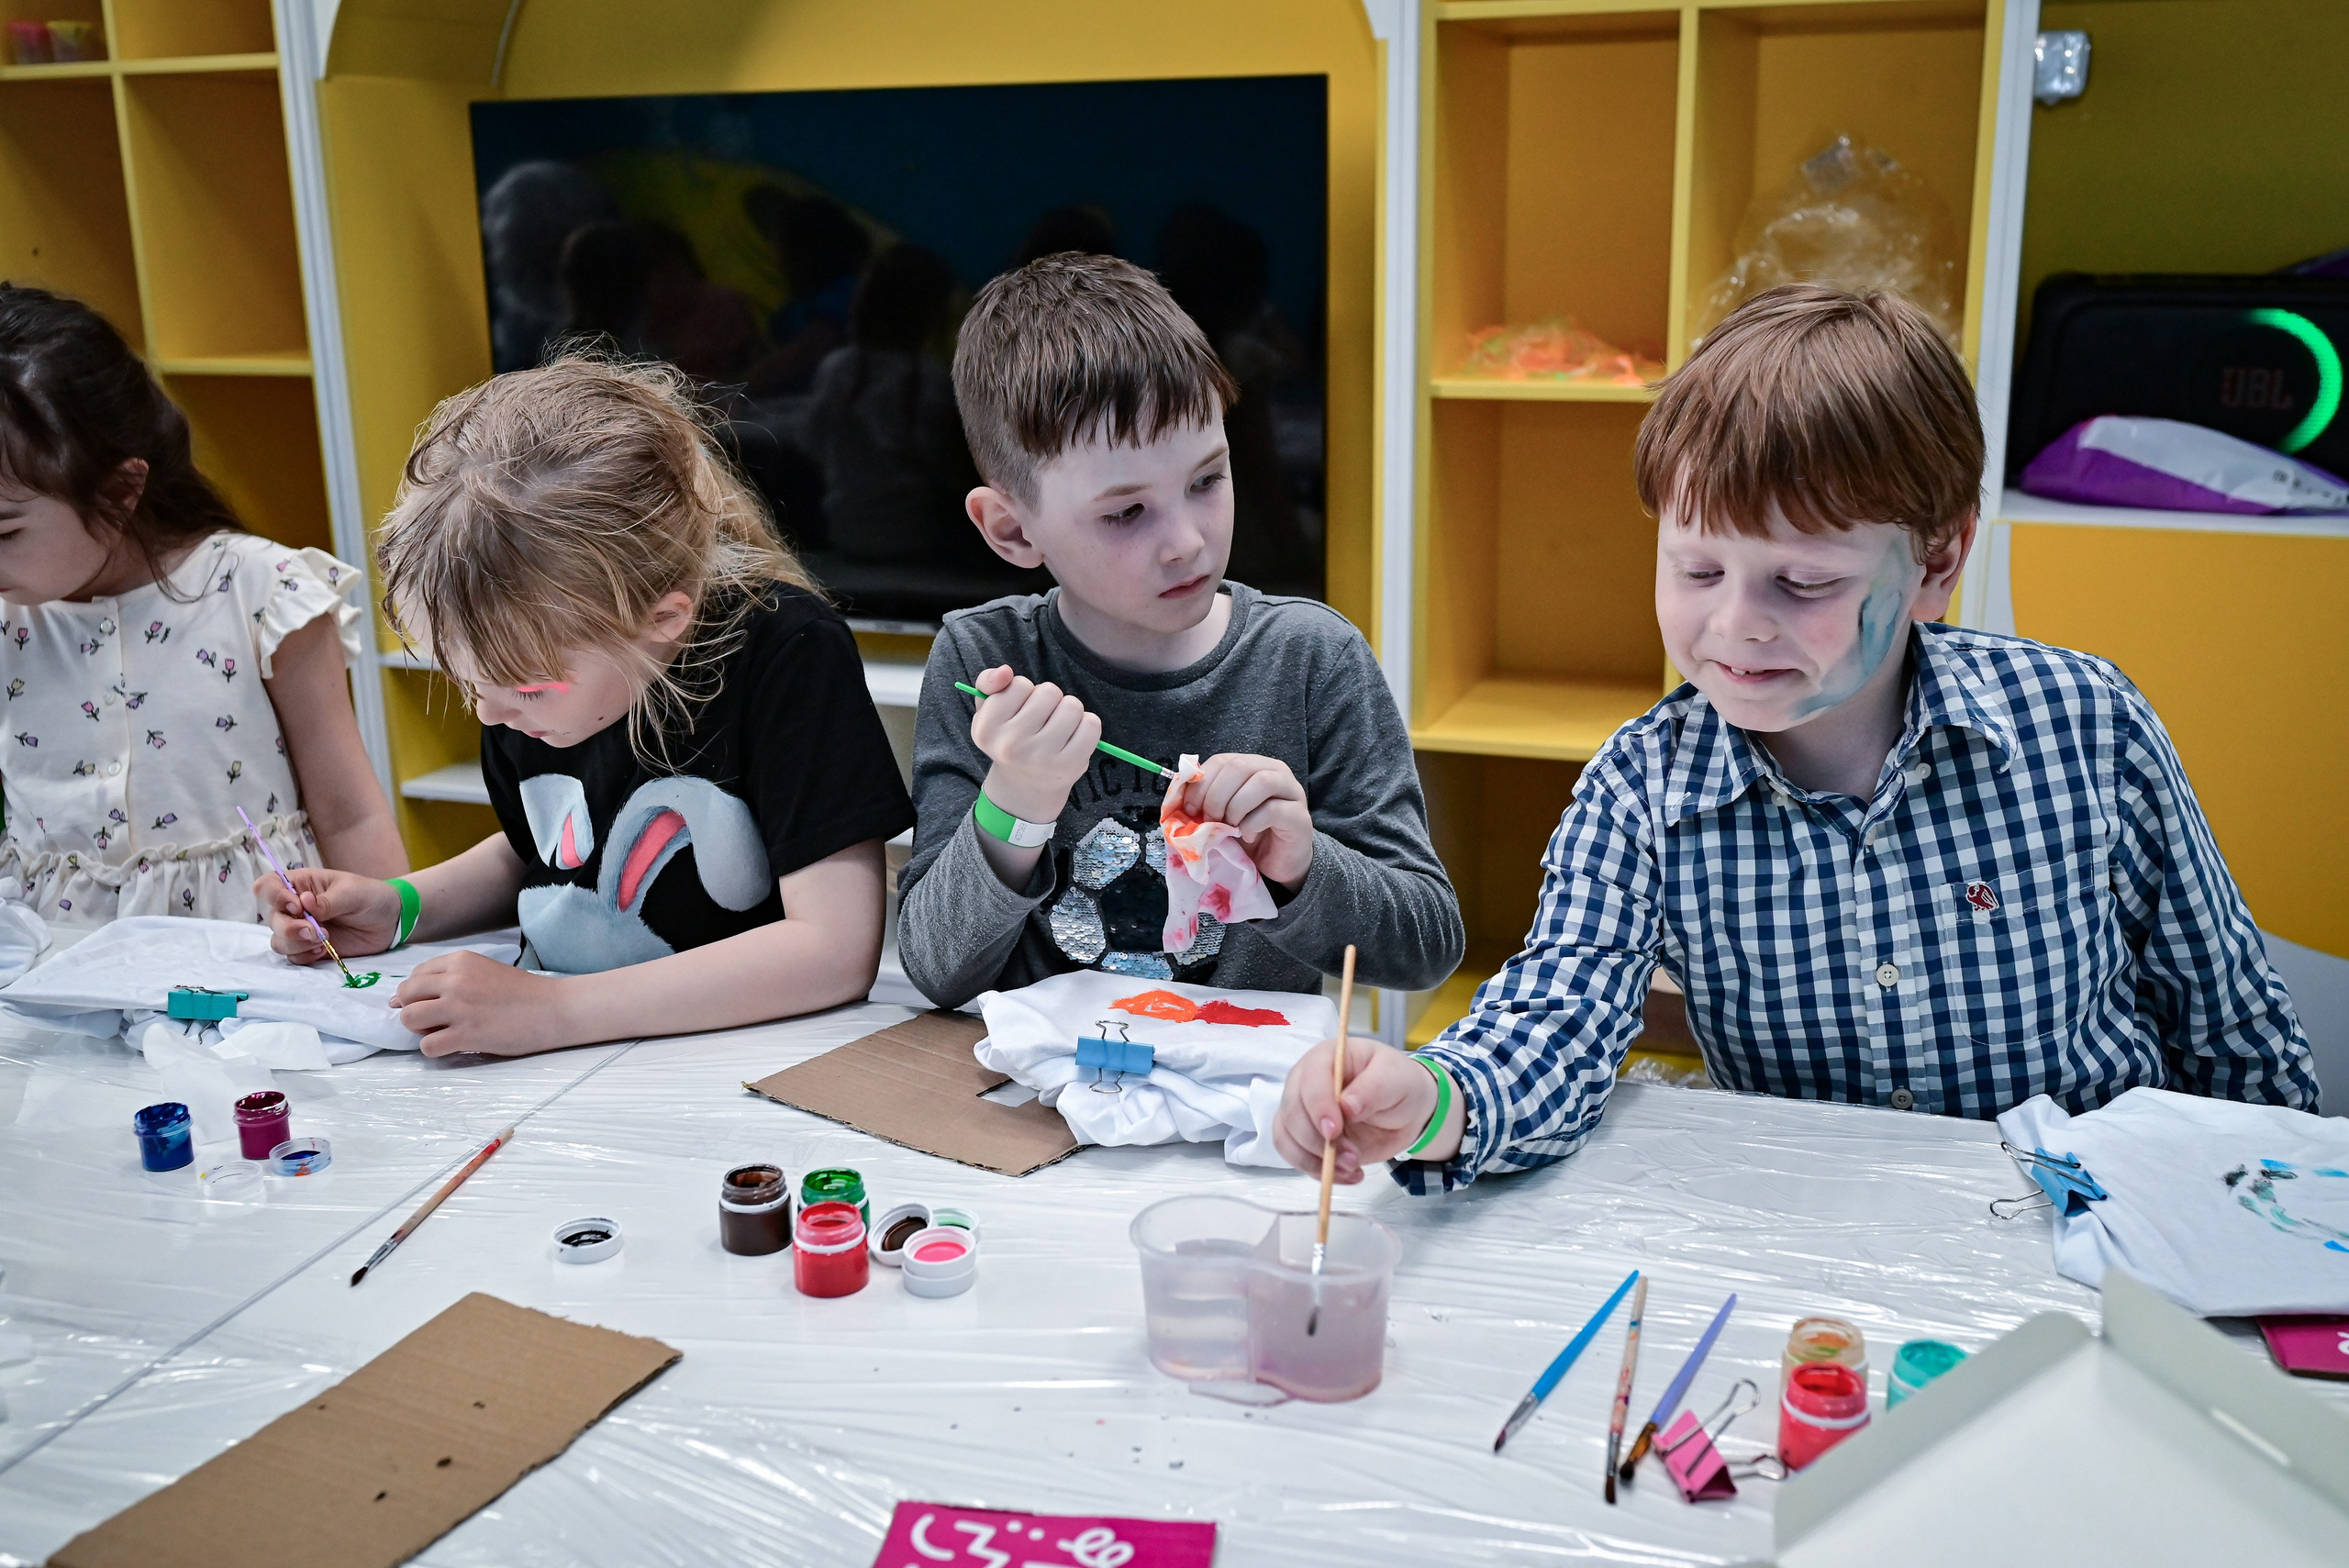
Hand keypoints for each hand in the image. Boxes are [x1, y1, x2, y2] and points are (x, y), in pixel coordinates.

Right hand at [257, 868, 398, 963]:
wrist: (390, 921)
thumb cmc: (370, 896)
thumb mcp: (352, 892)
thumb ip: (327, 900)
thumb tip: (304, 902)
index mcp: (301, 884)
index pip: (267, 886)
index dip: (274, 896)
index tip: (296, 906)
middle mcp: (294, 907)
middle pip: (271, 918)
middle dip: (288, 928)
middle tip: (314, 931)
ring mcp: (301, 928)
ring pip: (278, 940)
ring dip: (296, 944)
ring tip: (322, 941)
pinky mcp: (310, 948)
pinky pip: (293, 956)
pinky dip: (304, 956)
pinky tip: (323, 951)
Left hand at [391, 950, 569, 1057]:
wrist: (553, 1009)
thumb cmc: (522, 992)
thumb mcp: (484, 970)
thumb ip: (451, 978)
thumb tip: (401, 998)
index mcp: (460, 961)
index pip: (415, 975)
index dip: (416, 993)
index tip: (431, 1003)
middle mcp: (455, 980)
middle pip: (406, 995)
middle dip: (412, 1009)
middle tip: (434, 1020)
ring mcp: (459, 1008)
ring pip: (410, 1018)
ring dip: (419, 1029)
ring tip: (442, 1031)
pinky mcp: (466, 1034)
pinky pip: (427, 1046)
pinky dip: (435, 1049)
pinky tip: (454, 1045)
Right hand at [967, 664, 1100, 822]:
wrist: (1025, 787)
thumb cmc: (1010, 739)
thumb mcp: (989, 712)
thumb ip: (988, 683)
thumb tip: (1005, 671)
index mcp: (986, 729)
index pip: (1020, 684)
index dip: (1024, 692)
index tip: (1019, 711)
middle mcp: (1011, 746)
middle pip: (1049, 692)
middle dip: (1049, 700)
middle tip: (1041, 721)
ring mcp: (1042, 758)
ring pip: (1072, 705)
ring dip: (1068, 711)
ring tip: (1057, 728)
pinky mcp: (1069, 765)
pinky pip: (1091, 724)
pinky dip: (1087, 725)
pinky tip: (1073, 737)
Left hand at [1175, 753, 1313, 887]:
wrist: (1277, 863)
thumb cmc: (1247, 835)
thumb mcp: (1221, 815)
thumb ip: (1205, 801)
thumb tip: (1178, 798)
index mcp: (1253, 765)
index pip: (1223, 760)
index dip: (1201, 784)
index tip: (1189, 809)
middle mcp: (1275, 771)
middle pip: (1240, 767)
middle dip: (1216, 796)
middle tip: (1209, 820)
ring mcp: (1291, 792)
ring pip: (1261, 782)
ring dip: (1235, 807)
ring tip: (1229, 827)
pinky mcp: (1299, 816)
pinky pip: (1273, 810)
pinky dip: (1252, 824)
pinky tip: (1247, 835)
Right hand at [1272, 1036, 1440, 1182]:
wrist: (1405, 1110)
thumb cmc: (1398, 1083)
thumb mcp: (1395, 1078)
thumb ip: (1373, 1088)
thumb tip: (1347, 1106)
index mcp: (1326, 1058)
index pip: (1309, 1080)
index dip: (1318, 1106)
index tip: (1334, 1131)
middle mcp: (1305, 1082)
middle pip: (1292, 1112)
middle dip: (1318, 1141)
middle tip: (1352, 1157)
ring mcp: (1303, 1111)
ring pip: (1287, 1137)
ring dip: (1315, 1160)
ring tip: (1352, 1168)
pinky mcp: (1306, 1138)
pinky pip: (1296, 1157)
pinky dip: (1317, 1171)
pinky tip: (1348, 1175)